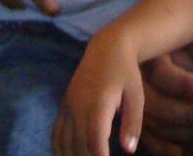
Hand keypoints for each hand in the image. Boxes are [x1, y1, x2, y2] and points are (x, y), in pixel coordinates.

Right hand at [53, 31, 143, 155]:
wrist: (107, 47)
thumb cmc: (127, 72)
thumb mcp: (137, 95)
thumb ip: (133, 123)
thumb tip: (129, 150)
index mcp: (99, 103)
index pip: (94, 138)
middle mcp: (79, 105)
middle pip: (78, 144)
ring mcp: (68, 105)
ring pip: (64, 142)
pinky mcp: (63, 105)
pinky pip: (56, 133)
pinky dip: (59, 149)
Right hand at [139, 37, 192, 155]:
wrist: (162, 58)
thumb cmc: (183, 50)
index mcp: (149, 58)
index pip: (162, 74)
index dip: (185, 86)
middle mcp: (135, 84)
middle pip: (156, 105)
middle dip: (189, 114)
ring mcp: (131, 106)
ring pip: (154, 125)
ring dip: (187, 132)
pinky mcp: (135, 124)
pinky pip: (147, 140)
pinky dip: (165, 148)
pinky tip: (185, 151)